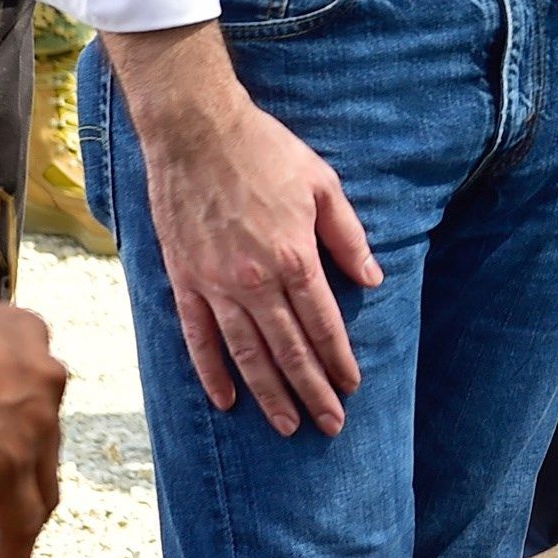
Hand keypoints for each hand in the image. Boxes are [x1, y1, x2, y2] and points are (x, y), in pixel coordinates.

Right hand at [0, 291, 69, 557]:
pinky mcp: (9, 469)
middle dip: (19, 476)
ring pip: (37, 487)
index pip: (29, 389)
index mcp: (26, 334)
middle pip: (41, 440)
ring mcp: (34, 424)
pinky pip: (23, 523)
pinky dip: (13, 554)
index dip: (14, 424)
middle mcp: (44, 376)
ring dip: (18, 523)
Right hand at [103, 25, 378, 437]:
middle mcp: (255, 281)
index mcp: (294, 257)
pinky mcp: (185, 281)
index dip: (339, 360)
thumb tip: (372, 280)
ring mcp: (215, 284)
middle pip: (289, 350)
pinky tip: (226, 401)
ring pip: (246, 355)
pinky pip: (198, 338)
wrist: (196, 131)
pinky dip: (212, 372)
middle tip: (330, 426)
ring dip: (269, 394)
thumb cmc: (265, 151)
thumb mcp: (323, 184)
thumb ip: (348, 237)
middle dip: (313, 391)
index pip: (323, 324)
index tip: (352, 386)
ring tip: (288, 426)